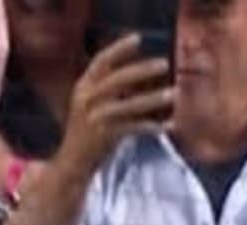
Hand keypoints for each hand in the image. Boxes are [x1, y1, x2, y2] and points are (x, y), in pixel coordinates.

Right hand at [55, 35, 176, 171]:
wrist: (73, 162)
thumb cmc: (89, 132)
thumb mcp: (94, 105)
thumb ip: (110, 91)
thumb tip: (141, 75)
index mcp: (83, 87)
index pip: (100, 61)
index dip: (119, 48)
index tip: (138, 38)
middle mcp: (86, 99)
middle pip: (117, 79)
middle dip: (142, 70)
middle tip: (165, 63)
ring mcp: (94, 118)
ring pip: (128, 104)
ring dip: (152, 99)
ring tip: (173, 94)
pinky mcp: (104, 136)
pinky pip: (133, 128)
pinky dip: (151, 126)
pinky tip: (168, 125)